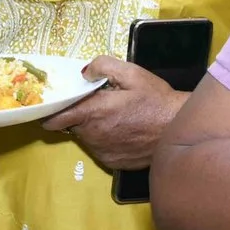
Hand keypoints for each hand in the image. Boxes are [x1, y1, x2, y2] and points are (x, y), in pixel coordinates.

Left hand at [41, 55, 180, 171]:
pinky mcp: (112, 163)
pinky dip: (104, 139)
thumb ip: (102, 66)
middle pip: (72, 125)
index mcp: (93, 112)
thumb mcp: (132, 73)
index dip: (50, 110)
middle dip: (79, 113)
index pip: (54, 118)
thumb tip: (83, 73)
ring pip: (86, 136)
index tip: (52, 104)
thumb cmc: (156, 99)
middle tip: (99, 103)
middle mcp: (93, 136)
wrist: (179, 129)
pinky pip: (99, 148)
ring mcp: (102, 152)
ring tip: (115, 116)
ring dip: (92, 126)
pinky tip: (123, 130)